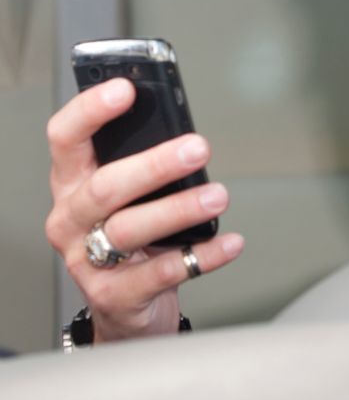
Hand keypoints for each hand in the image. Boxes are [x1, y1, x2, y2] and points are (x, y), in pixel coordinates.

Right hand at [45, 78, 244, 343]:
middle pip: (105, 186)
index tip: (125, 90)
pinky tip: (231, 242)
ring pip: (129, 229)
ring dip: (179, 209)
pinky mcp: (114, 296)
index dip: (90, 111)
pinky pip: (161, 273)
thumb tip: (188, 138)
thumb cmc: (133, 240)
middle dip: (154, 165)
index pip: (66, 138)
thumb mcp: (130, 199)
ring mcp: (86, 260)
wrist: (126, 309)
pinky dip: (202, 256)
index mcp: (72, 183)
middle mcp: (71, 219)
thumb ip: (144, 167)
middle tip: (198, 148)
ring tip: (219, 196)